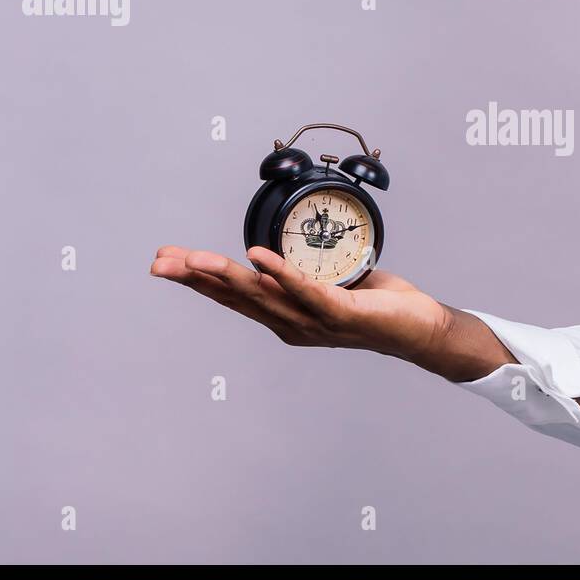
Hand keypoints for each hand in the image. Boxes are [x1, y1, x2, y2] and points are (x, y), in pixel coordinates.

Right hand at [149, 245, 513, 380]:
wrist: (419, 329)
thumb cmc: (376, 303)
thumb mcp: (328, 282)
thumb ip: (301, 271)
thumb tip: (274, 250)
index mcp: (285, 317)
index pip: (232, 296)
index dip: (197, 280)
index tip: (165, 261)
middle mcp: (292, 324)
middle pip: (235, 297)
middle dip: (195, 278)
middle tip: (159, 263)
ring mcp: (314, 322)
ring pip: (262, 295)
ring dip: (227, 275)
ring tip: (196, 258)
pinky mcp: (341, 313)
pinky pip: (306, 291)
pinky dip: (281, 274)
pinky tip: (257, 257)